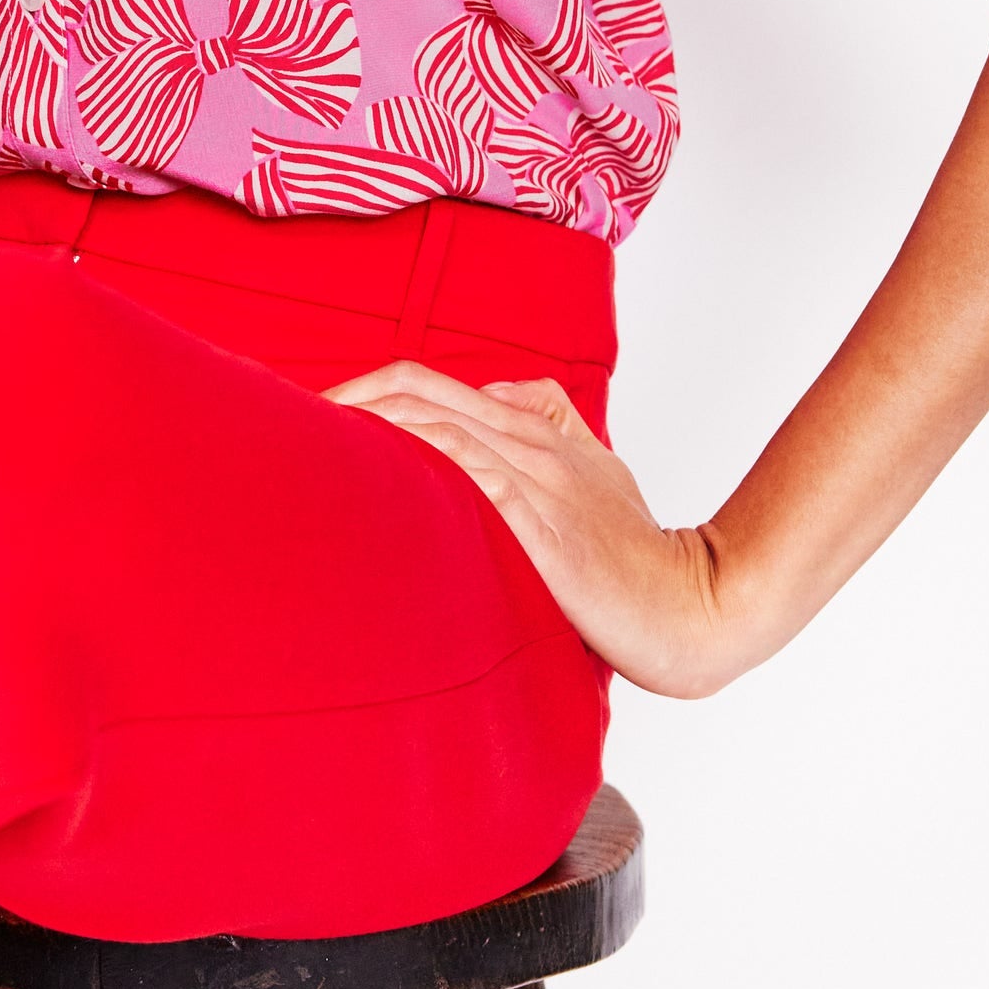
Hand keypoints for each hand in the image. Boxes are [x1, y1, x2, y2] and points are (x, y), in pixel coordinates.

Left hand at [321, 361, 740, 698]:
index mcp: (532, 427)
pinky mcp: (545, 529)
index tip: (319, 414)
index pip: (429, 383)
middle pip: (421, 392)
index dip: (368, 387)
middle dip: (351, 400)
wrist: (694, 605)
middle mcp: (529, 442)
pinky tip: (383, 478)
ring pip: (441, 428)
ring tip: (317, 447)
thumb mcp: (596, 467)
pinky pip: (476, 479)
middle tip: (295, 423)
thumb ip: (551, 421)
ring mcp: (539, 481)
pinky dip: (425, 465)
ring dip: (373, 431)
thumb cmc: (637, 548)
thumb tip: (499, 393)